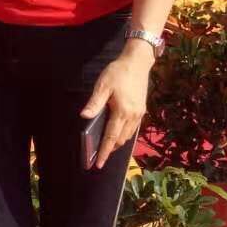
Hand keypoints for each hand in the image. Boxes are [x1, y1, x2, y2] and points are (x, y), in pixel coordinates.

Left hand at [81, 46, 152, 168]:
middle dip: (110, 149)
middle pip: (120, 139)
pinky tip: (116, 133)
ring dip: (117, 142)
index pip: (111, 137)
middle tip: (99, 156)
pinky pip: (132, 128)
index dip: (104, 151)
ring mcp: (139, 114)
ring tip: (106, 147)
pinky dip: (124, 134)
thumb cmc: (117, 73)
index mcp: (122, 111)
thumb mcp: (102, 86)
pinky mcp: (142, 110)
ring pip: (128, 135)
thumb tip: (84, 117)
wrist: (137, 62)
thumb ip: (94, 103)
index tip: (98, 164)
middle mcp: (133, 116)